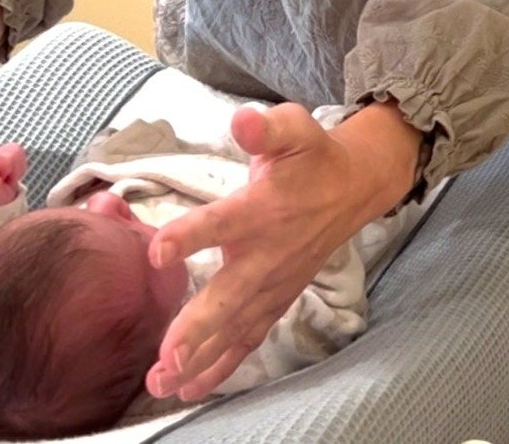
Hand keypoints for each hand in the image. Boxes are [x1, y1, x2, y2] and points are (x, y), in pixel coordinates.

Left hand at [144, 102, 413, 400]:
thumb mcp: (293, 128)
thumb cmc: (311, 156)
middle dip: (197, 329)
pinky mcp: (275, 299)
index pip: (221, 223)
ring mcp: (273, 283)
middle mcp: (267, 253)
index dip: (189, 236)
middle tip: (165, 358)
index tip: (156, 251)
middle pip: (228, 295)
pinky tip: (192, 388)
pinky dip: (222, 365)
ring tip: (164, 384)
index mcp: (262, 209)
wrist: (352, 188)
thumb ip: (266, 127)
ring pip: (236, 327)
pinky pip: (248, 338)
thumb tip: (243, 120)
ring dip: (201, 358)